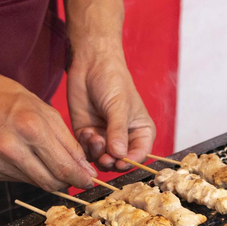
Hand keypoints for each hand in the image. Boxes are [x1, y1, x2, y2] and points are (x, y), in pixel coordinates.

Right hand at [0, 64, 96, 190]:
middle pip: (51, 182)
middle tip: (75, 178)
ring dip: (48, 177)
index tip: (89, 181)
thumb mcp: (46, 112)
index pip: (64, 167)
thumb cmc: (10, 98)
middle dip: (67, 182)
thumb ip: (68, 143)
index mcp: (31, 128)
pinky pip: (19, 179)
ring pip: (36, 183)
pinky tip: (26, 157)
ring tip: (49, 162)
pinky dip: (30, 173)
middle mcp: (12, 148)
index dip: (81, 178)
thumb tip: (85, 169)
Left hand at [67, 44, 155, 171]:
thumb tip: (119, 155)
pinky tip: (86, 131)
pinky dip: (85, 146)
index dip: (131, 161)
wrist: (90, 64)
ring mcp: (106, 138)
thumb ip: (118, 131)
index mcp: (141, 132)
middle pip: (120, 162)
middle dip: (111, 161)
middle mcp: (125, 138)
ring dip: (97, 153)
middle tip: (104, 156)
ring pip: (102, 160)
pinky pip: (87, 151)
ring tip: (93, 135)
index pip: (140, 154)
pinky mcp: (89, 135)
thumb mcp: (119, 106)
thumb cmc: (113, 81)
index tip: (120, 162)